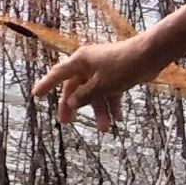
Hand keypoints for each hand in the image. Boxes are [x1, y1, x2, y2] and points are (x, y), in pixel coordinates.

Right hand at [31, 36, 166, 132]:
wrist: (150, 56)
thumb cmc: (123, 66)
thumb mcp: (102, 85)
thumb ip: (85, 96)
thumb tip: (71, 103)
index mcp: (80, 61)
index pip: (57, 74)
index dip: (46, 85)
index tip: (36, 95)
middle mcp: (88, 64)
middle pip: (75, 87)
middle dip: (74, 106)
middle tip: (66, 122)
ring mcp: (102, 70)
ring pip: (95, 93)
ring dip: (99, 110)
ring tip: (104, 128)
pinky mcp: (116, 75)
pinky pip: (109, 92)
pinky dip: (112, 104)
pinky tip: (118, 118)